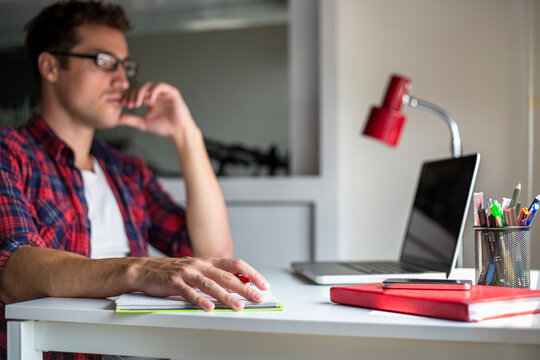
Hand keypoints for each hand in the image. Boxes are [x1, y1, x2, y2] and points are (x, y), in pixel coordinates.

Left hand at [118, 82, 196, 137]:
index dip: (127, 96)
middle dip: (132, 94)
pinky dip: (153, 92)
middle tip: (129, 104)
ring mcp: (164, 93)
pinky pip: (160, 86)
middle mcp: (156, 94)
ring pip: (148, 85)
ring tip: (137, 103)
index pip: (135, 92)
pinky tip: (150, 101)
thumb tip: (118, 119)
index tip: (120, 103)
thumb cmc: (164, 127)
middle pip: (140, 87)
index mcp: (150, 100)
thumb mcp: (143, 123)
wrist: (178, 132)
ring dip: (140, 92)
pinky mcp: (172, 92)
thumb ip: (131, 119)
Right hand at [132, 257, 269, 310]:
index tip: (263, 284)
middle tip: (257, 297)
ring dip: (226, 296)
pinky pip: (189, 292)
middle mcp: (200, 265)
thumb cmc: (173, 272)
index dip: (251, 274)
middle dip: (245, 287)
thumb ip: (215, 277)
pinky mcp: (174, 282)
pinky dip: (200, 300)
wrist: (145, 270)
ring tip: (238, 306)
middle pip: (227, 276)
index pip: (236, 265)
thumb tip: (238, 286)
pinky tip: (209, 307)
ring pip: (211, 284)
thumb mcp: (197, 270)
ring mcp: (187, 273)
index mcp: (208, 261)